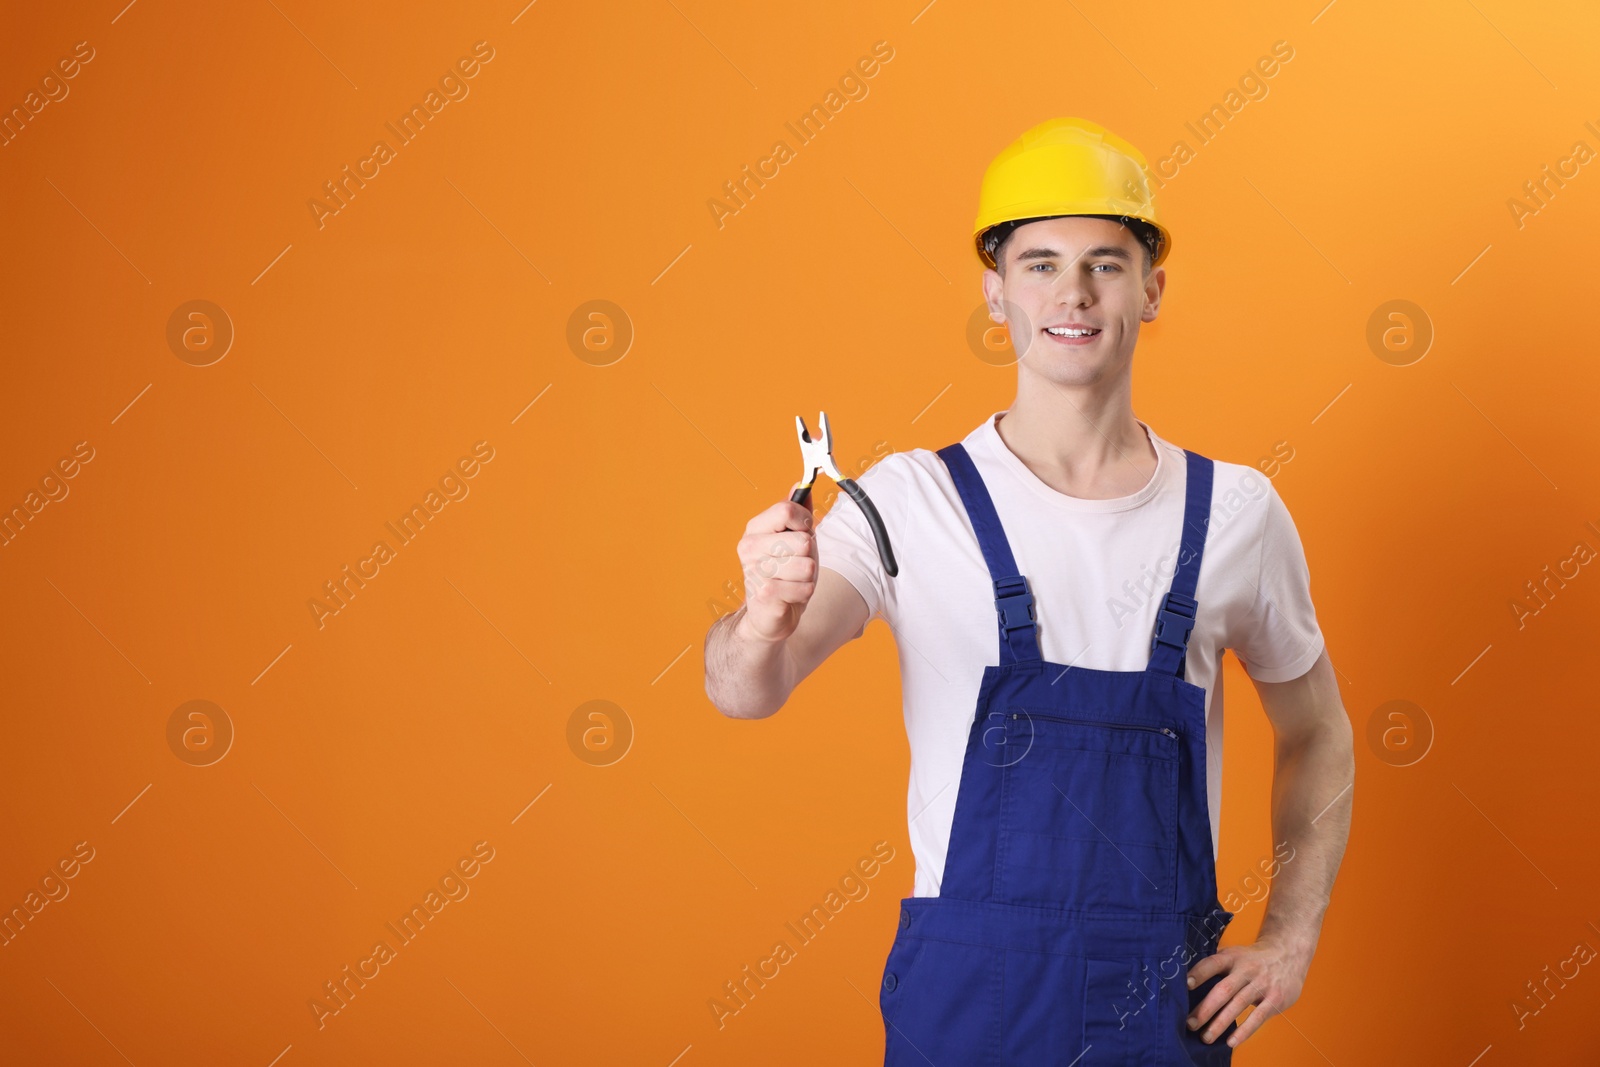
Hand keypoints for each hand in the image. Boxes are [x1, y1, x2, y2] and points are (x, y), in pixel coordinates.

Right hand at [734, 498, 817, 642]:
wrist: (768, 615)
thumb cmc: (783, 574)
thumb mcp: (794, 538)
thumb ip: (797, 513)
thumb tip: (800, 485)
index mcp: (755, 528)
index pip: (788, 510)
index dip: (805, 522)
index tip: (804, 532)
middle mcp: (749, 547)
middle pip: (802, 540)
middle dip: (809, 556)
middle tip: (796, 565)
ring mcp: (754, 570)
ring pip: (806, 566)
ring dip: (807, 577)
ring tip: (793, 581)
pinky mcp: (763, 594)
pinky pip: (804, 587)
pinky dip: (804, 593)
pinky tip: (790, 596)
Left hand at [1184, 934, 1309, 1047]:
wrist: (1288, 954)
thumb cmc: (1251, 959)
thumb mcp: (1234, 955)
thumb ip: (1216, 967)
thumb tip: (1186, 984)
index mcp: (1232, 957)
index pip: (1212, 964)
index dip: (1199, 973)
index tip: (1184, 985)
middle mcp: (1246, 969)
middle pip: (1223, 990)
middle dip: (1205, 1009)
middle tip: (1190, 1024)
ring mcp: (1262, 984)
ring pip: (1238, 1006)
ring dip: (1220, 1024)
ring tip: (1206, 1038)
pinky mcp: (1275, 999)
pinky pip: (1257, 1017)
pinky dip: (1244, 1031)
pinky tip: (1231, 1042)